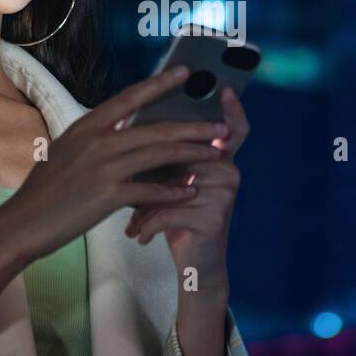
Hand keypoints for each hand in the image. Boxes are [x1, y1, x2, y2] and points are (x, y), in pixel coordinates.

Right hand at [0, 65, 225, 264]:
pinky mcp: (107, 196)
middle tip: (221, 126)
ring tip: (216, 153)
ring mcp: (102, 167)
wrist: (22, 223)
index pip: (130, 97)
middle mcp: (96, 141)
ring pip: (159, 155)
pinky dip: (172, 192)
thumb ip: (96, 139)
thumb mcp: (67, 151)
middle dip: (193, 127)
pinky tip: (191, 192)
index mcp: (87, 126)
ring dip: (192, 154)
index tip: (185, 72)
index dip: (160, 83)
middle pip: (155, 128)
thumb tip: (124, 129)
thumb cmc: (45, 190)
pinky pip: (150, 191)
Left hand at [124, 85, 249, 279]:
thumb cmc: (177, 217)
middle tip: (123, 173)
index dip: (232, 108)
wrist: (194, 267)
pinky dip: (147, 225)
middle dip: (151, 171)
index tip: (225, 88)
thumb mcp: (171, 182)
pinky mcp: (214, 219)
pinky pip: (169, 210)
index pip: (232, 128)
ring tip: (134, 222)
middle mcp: (228, 172)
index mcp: (219, 158)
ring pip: (171, 184)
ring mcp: (224, 195)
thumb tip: (132, 120)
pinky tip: (139, 237)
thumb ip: (166, 154)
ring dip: (145, 205)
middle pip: (185, 154)